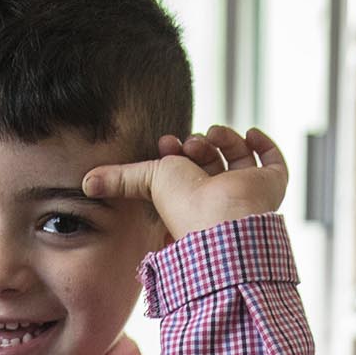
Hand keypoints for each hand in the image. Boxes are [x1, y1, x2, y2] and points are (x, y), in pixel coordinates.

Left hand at [82, 125, 287, 237]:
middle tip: (188, 143)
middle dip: (199, 144)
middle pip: (212, 162)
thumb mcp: (147, 181)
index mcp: (195, 202)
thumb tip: (83, 182)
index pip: (189, 172)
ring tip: (211, 135)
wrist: (224, 220)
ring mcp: (248, 192)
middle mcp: (221, 198)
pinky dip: (262, 143)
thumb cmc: (187, 208)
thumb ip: (118, 180)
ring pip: (239, 157)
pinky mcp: (271, 186)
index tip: (167, 143)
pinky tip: (248, 133)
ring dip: (224, 138)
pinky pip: (272, 161)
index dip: (177, 153)